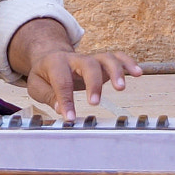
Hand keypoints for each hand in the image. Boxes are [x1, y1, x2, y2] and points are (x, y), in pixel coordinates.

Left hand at [7, 17, 142, 120]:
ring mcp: (91, 58)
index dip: (66, 100)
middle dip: (93, 84)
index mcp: (56, 63)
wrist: (51, 56)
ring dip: (116, 71)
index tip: (70, 118)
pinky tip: (138, 73)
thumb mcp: (36, 85)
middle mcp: (76, 58)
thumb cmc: (45, 74)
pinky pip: (118, 57)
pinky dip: (129, 63)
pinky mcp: (102, 62)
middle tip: (94, 103)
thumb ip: (48, 96)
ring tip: (121, 88)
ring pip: (106, 58)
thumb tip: (61, 108)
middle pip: (88, 65)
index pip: (62, 81)